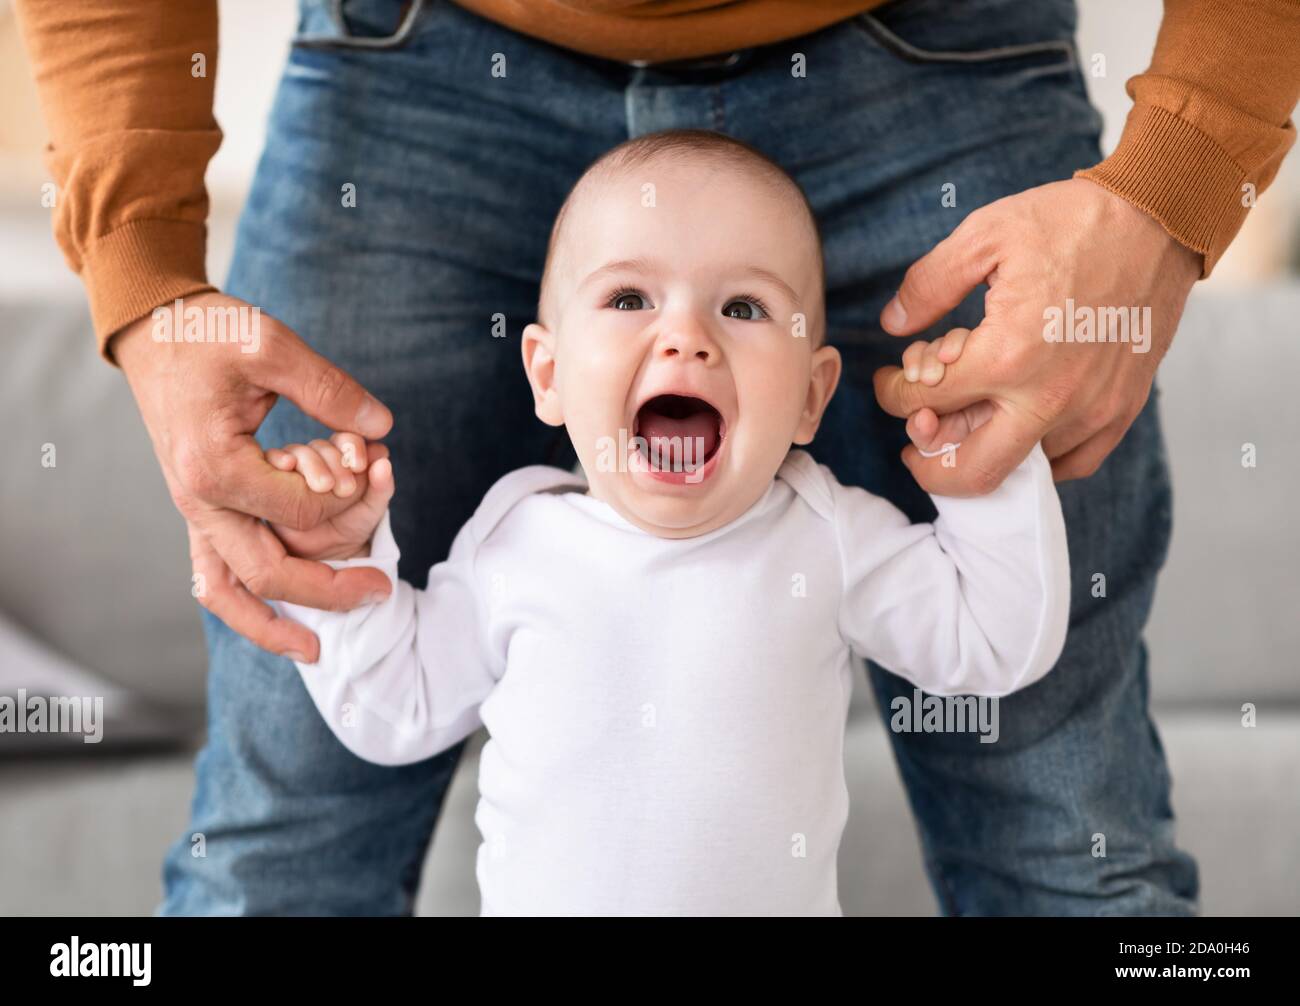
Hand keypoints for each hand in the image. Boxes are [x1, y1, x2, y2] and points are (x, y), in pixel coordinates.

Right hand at [113, 291, 395, 661]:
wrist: (153, 331)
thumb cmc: (210, 332)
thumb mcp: (270, 343)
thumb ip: (328, 388)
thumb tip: (382, 428)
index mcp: (214, 465)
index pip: (300, 511)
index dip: (347, 500)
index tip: (376, 470)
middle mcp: (197, 499)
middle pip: (265, 572)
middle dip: (327, 591)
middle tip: (381, 592)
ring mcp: (193, 509)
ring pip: (227, 589)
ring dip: (271, 624)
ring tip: (316, 648)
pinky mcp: (198, 507)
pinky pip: (215, 572)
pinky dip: (245, 603)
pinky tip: (282, 617)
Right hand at [266, 434, 395, 561]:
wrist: (327, 557)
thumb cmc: (352, 527)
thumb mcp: (372, 509)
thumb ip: (381, 486)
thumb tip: (383, 460)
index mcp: (341, 458)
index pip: (344, 439)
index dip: (352, 446)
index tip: (360, 465)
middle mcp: (314, 460)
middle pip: (318, 446)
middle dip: (332, 460)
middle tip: (345, 488)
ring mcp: (289, 471)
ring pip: (294, 452)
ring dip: (309, 463)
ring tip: (322, 486)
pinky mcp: (267, 484)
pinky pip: (267, 464)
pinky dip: (277, 459)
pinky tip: (286, 466)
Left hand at [873, 178, 1200, 494]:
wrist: (1160, 218)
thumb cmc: (1071, 222)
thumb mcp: (984, 235)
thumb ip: (929, 284)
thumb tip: (893, 324)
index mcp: (1008, 355)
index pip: (924, 403)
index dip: (893, 393)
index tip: (891, 379)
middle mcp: (1050, 396)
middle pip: (970, 472)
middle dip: (928, 463)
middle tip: (915, 439)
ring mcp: (1092, 409)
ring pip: (1022, 469)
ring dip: (984, 450)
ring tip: (968, 417)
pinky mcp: (1123, 409)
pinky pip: (1073, 464)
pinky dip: (1037, 459)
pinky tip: (1016, 430)